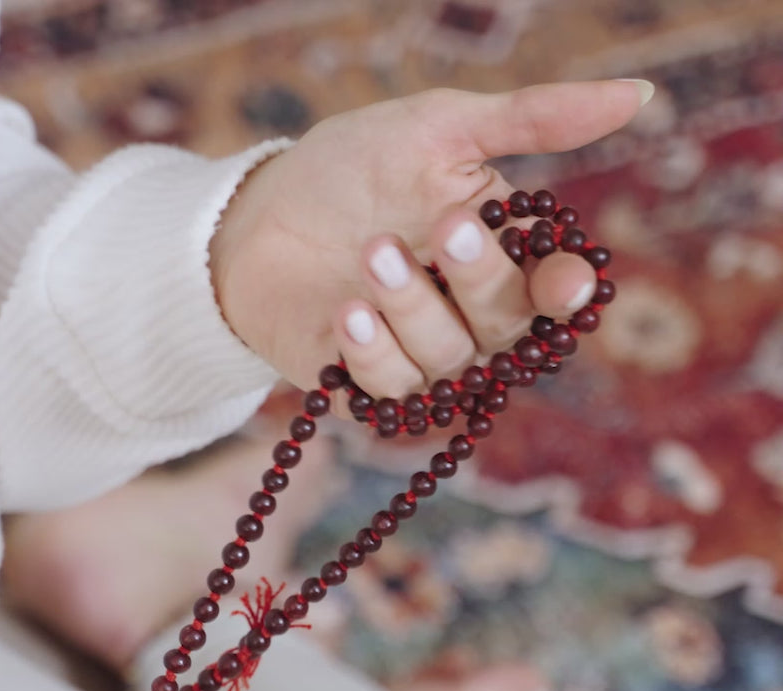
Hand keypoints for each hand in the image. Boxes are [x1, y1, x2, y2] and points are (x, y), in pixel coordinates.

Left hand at [211, 80, 648, 397]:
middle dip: (477, 279)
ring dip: (413, 306)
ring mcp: (418, 355)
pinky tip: (347, 313)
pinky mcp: (366, 386)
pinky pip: (391, 389)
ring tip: (371, 253)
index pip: (552, 291)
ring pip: (447, 357)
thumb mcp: (440, 127)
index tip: (562, 277)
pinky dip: (373, 352)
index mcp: (500, 256)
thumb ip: (531, 120)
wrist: (257, 213)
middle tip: (442, 227)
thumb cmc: (351, 168)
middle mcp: (468, 315)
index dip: (563, 291)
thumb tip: (638, 94)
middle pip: (505, 325)